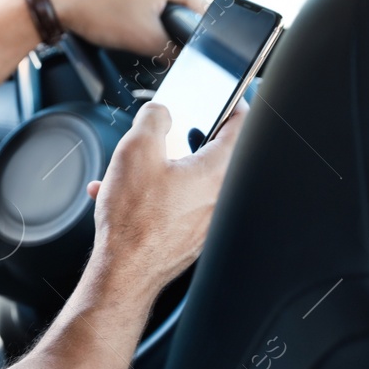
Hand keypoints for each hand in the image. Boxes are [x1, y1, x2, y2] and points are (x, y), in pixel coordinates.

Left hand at [45, 0, 205, 56]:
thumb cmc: (96, 11)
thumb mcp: (145, 39)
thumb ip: (173, 50)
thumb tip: (186, 58)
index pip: (201, 10)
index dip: (195, 36)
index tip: (185, 52)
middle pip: (181, 6)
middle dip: (171, 29)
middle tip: (153, 43)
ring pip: (161, 4)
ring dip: (153, 22)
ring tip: (133, 31)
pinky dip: (137, 13)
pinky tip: (122, 22)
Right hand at [83, 98, 248, 294]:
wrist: (125, 272)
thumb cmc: (134, 220)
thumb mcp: (135, 150)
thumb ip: (152, 119)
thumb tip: (160, 112)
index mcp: (217, 171)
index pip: (242, 125)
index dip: (232, 103)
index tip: (222, 97)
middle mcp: (220, 197)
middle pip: (216, 152)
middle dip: (190, 137)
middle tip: (171, 130)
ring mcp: (209, 219)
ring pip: (194, 179)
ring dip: (167, 167)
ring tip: (137, 167)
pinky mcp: (193, 235)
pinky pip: (181, 203)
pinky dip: (159, 193)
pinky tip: (128, 195)